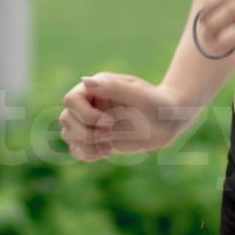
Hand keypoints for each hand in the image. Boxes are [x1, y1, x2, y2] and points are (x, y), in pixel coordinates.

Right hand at [61, 72, 188, 161]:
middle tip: (110, 136)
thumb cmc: (156, 103)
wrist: (167, 121)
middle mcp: (90, 104)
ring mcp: (92, 123)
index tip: (108, 122)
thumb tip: (85, 80)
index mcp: (96, 88)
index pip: (70, 100)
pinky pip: (78, 150)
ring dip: (86, 144)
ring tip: (109, 147)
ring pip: (69, 136)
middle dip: (86, 132)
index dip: (84, 114)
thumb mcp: (138, 94)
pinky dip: (87, 154)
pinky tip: (107, 151)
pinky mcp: (97, 140)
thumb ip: (112, 87)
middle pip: (66, 119)